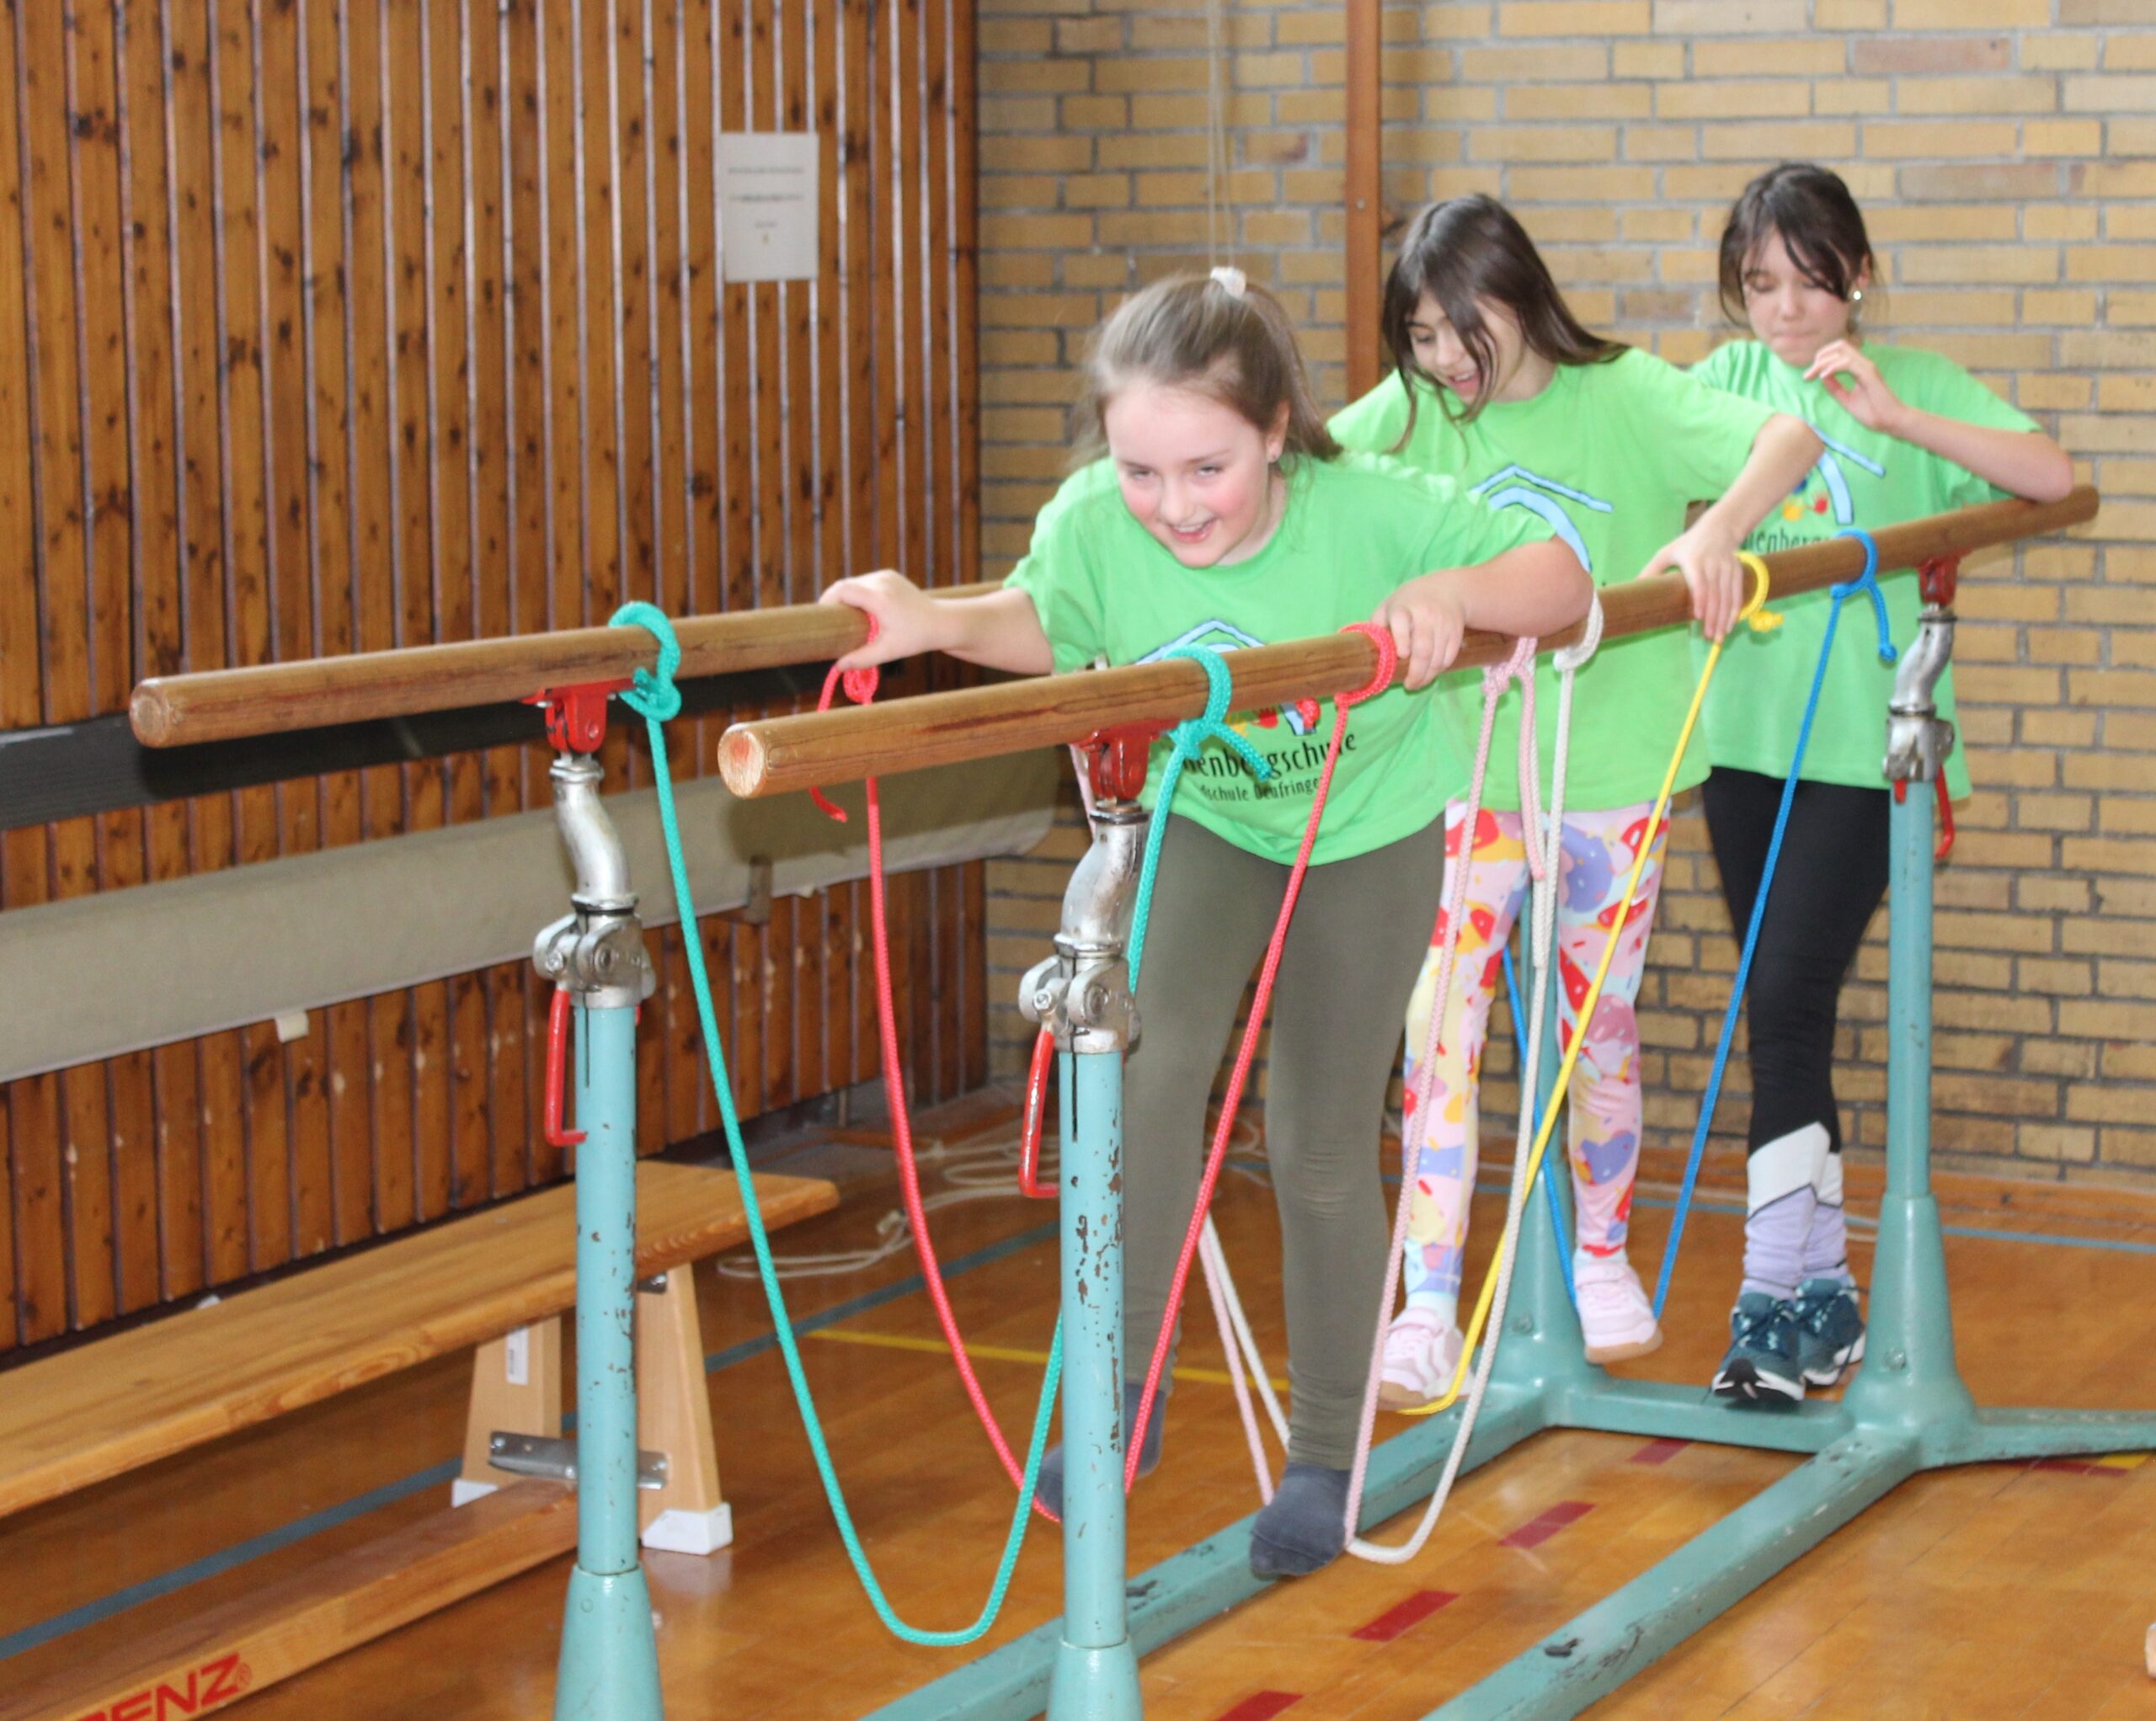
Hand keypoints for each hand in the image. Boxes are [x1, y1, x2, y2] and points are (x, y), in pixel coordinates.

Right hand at [818, 570, 939, 667]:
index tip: (821, 618)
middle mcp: (881, 581)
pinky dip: (858, 593)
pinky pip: (865, 582)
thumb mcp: (888, 651)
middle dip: (834, 601)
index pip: (842, 590)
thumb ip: (862, 658)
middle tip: (829, 622)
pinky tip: (858, 609)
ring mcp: (886, 576)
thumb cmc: (916, 638)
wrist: (942, 622)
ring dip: (846, 597)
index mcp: (880, 598)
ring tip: (842, 617)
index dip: (827, 601)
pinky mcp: (889, 575)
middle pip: (846, 585)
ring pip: (854, 582)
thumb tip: (837, 667)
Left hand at [1375, 572, 1469, 689]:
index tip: (1401, 655)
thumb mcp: (1389, 605)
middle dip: (1416, 672)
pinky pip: (1449, 657)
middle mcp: (1425, 615)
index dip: (1401, 640)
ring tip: (1417, 684)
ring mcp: (1442, 625)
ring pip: (1437, 658)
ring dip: (1428, 676)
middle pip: (1423, 649)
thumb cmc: (1410, 602)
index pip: (1401, 622)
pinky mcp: (1455, 633)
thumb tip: (1367, 648)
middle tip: (1409, 685)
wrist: (1447, 590)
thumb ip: (1377, 623)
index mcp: (1403, 607)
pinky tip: (1430, 674)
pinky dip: (1439, 669)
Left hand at [1641, 522, 1743, 642]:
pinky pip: (1737, 593)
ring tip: (1719, 636)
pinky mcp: (1738, 571)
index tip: (1698, 616)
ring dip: (1724, 618)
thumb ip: (1653, 569)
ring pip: (1728, 597)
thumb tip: (1635, 586)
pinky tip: (1730, 624)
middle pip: (1715, 594)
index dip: (1700, 600)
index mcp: (1695, 561)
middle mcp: (1713, 565)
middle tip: (1709, 636)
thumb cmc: (1689, 544)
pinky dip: (1735, 610)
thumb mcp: (1668, 552)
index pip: (1699, 583)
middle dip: (1713, 617)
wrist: (1719, 528)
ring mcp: (1727, 568)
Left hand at [1803, 339, 1909, 435]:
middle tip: (1808, 374)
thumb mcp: (1847, 399)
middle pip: (1839, 346)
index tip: (1809, 375)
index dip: (1821, 359)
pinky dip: (1833, 367)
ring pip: (1842, 352)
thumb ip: (1835, 387)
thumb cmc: (1873, 411)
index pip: (1839, 351)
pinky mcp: (1869, 375)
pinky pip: (1848, 363)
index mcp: (1859, 368)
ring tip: (1812, 375)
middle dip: (1820, 356)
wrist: (1891, 421)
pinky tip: (1823, 376)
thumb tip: (1822, 375)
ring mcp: (1867, 367)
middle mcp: (1863, 364)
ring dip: (1823, 362)